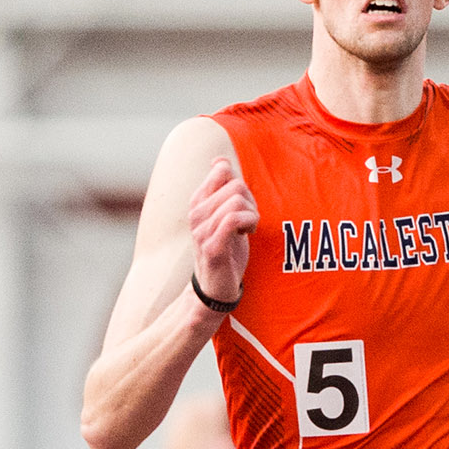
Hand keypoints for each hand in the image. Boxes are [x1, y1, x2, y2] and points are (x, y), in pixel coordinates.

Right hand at [189, 157, 257, 302]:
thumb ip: (224, 189)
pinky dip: (248, 223)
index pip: (222, 170)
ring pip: (236, 202)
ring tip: (247, 228)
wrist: (215, 287)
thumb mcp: (223, 213)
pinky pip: (232, 220)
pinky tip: (247, 233)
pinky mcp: (211, 248)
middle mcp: (196, 213)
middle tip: (248, 220)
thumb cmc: (224, 247)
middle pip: (236, 185)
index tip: (241, 203)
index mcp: (198, 201)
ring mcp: (201, 231)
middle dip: (251, 201)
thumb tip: (218, 161)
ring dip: (252, 215)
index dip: (239, 182)